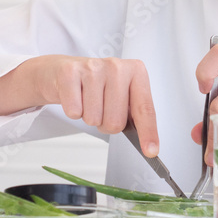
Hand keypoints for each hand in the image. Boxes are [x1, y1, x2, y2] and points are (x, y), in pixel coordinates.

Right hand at [32, 55, 160, 156]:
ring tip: (87, 101)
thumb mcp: (122, 95)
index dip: (148, 132)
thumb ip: (135, 114)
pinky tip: (75, 97)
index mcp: (135, 71)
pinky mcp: (70, 72)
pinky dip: (73, 112)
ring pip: (93, 119)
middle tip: (101, 109)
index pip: (144, 108)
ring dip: (89, 117)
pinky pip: (74, 112)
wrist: (67, 71)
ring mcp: (93, 68)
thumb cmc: (98, 86)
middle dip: (106, 124)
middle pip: (116, 121)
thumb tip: (147, 145)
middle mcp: (116, 67)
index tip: (151, 151)